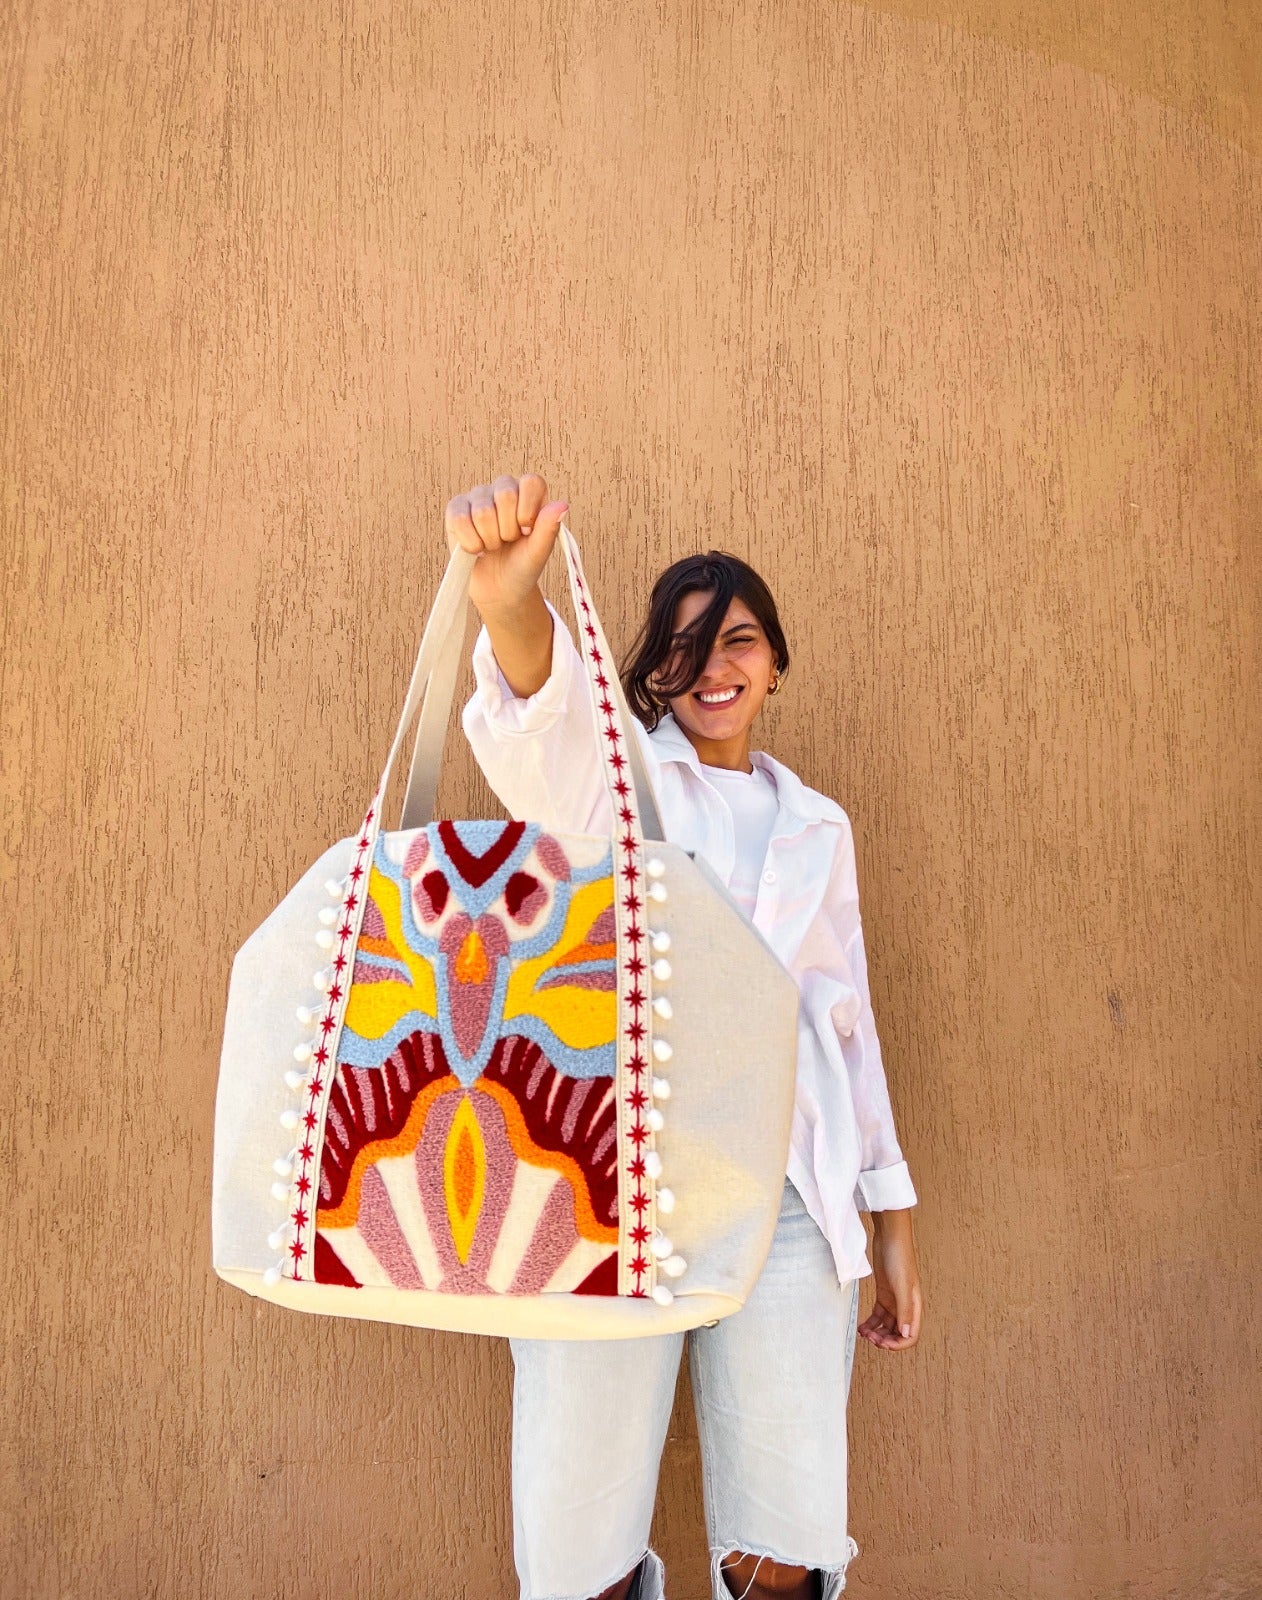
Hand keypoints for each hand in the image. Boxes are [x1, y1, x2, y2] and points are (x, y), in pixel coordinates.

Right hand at [445, 473, 568, 617]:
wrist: (499, 589)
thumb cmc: (522, 566)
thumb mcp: (539, 551)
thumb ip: (549, 528)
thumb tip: (562, 505)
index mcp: (529, 492)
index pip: (530, 482)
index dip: (528, 511)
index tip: (527, 532)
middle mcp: (503, 488)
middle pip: (506, 495)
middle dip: (509, 530)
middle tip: (509, 541)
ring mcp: (478, 497)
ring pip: (483, 512)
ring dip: (490, 540)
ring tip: (494, 546)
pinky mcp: (455, 510)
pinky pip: (459, 520)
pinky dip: (471, 543)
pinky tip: (477, 548)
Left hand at [857, 1209, 922, 1349]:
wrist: (889, 1237)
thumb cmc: (900, 1257)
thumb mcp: (902, 1285)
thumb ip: (904, 1310)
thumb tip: (905, 1334)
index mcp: (914, 1306)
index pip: (910, 1335)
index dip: (898, 1344)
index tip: (883, 1344)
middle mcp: (905, 1306)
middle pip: (897, 1333)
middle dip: (885, 1340)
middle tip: (871, 1338)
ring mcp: (893, 1300)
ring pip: (886, 1326)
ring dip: (876, 1333)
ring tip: (864, 1333)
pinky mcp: (883, 1294)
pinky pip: (877, 1315)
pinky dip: (870, 1323)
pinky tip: (862, 1326)